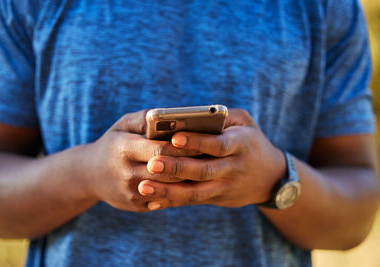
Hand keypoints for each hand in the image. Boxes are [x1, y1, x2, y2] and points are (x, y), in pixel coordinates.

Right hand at [80, 110, 198, 211]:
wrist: (89, 174)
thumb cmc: (113, 143)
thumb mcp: (123, 125)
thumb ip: (145, 118)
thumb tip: (172, 115)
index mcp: (124, 148)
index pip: (161, 149)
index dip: (184, 147)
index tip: (204, 141)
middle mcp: (126, 172)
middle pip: (168, 171)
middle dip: (192, 164)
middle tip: (214, 157)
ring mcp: (131, 192)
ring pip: (169, 189)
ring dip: (190, 180)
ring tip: (209, 170)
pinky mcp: (136, 206)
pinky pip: (164, 201)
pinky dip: (180, 192)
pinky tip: (194, 184)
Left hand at [137, 109, 285, 209]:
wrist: (271, 178)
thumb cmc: (251, 141)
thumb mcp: (244, 123)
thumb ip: (221, 118)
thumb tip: (188, 117)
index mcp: (242, 145)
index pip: (218, 144)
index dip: (197, 142)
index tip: (174, 138)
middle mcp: (234, 168)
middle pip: (203, 170)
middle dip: (176, 168)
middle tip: (151, 164)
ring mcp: (226, 187)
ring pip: (196, 193)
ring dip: (169, 191)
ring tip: (144, 186)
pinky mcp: (217, 198)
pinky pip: (193, 202)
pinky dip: (172, 202)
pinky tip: (152, 202)